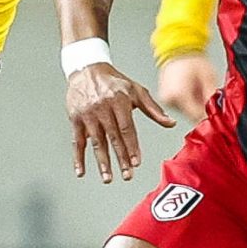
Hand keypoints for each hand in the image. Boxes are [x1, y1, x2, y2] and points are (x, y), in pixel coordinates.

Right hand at [68, 63, 175, 182]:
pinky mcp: (75, 119)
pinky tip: (81, 171)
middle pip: (113, 138)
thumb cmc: (115, 81)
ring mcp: (88, 114)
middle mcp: (103, 108)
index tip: (136, 162)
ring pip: (96, 142)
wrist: (87, 69)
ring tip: (108, 178)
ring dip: (102, 162)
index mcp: (119, 101)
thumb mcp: (136, 91)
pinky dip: (78, 157)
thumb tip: (171, 123)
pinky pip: (77, 141)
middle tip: (127, 175)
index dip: (132, 146)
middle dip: (120, 159)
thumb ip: (153, 109)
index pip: (127, 128)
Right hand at [156, 53, 218, 123]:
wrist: (178, 48)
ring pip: (186, 112)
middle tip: (207, 94)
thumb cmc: (193, 59)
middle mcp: (170, 100)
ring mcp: (166, 100)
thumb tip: (218, 113)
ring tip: (197, 88)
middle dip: (202, 109)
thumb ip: (213, 98)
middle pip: (191, 116)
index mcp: (179, 95)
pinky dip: (188, 101)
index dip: (209, 116)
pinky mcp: (165, 98)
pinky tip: (191, 89)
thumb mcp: (209, 78)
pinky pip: (180, 106)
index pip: (197, 117)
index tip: (217, 113)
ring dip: (195, 105)